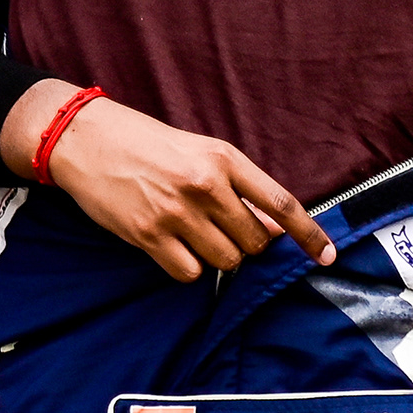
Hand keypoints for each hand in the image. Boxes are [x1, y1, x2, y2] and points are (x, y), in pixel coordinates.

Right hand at [10, 83, 330, 281]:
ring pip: (226, 261)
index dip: (309, 234)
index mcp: (223, 158)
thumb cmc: (146, 144)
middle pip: (254, 242)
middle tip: (221, 230)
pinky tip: (170, 245)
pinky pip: (190, 273)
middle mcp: (205, 184)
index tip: (327, 256)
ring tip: (192, 233)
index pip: (281, 203)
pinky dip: (187, 267)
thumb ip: (236, 186)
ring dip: (216, 256)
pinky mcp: (149, 234)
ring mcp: (176, 211)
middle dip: (247, 245)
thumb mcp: (198, 151)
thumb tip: (273, 228)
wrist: (85, 138)